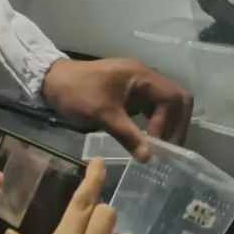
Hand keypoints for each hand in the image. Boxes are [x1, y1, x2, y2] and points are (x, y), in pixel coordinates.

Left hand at [42, 54, 192, 159]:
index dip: (168, 123)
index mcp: (142, 76)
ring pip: (168, 105)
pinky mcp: (133, 95)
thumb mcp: (102, 115)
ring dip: (168, 127)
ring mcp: (140, 86)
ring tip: (162, 151)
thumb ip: (127, 135)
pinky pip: (154, 109)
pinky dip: (157, 125)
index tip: (155, 144)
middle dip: (177, 125)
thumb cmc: (77, 93)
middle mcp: (146, 77)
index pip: (172, 98)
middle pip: (177, 100)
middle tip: (169, 151)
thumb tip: (149, 158)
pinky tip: (151, 143)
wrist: (55, 81)